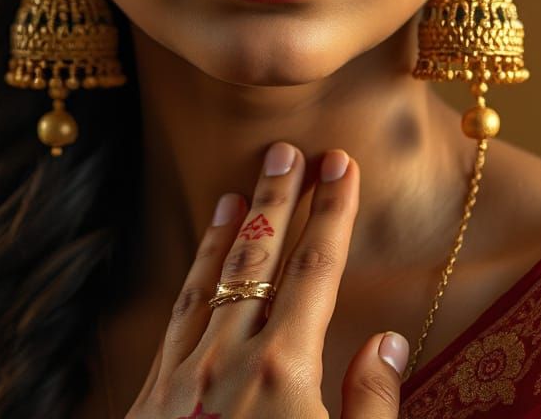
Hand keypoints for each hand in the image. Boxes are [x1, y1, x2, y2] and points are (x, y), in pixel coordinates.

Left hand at [126, 142, 409, 417]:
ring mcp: (184, 374)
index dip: (332, 212)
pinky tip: (201, 259)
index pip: (314, 270)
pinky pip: (178, 314)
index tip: (341, 164)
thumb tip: (388, 338)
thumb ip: (371, 406)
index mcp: (284, 374)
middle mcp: (229, 359)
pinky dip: (194, 275)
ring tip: (242, 186)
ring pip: (211, 278)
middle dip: (278, 198)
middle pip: (259, 257)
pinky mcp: (152, 395)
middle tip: (289, 148)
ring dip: (231, 227)